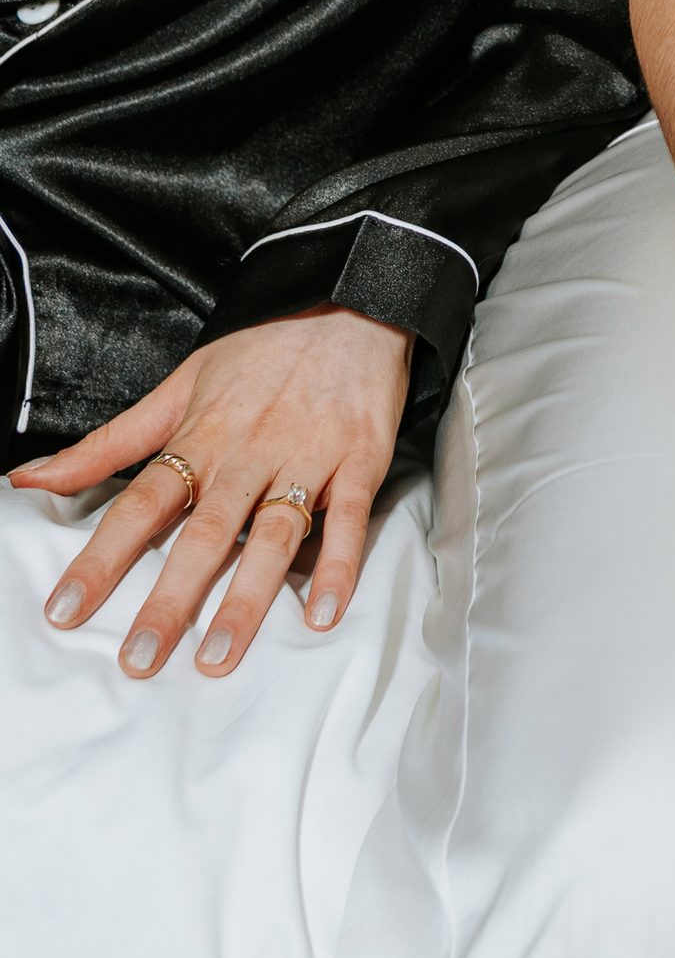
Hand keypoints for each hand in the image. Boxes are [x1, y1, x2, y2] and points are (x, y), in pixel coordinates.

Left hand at [13, 308, 413, 674]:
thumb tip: (31, 477)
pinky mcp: (359, 461)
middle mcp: (248, 453)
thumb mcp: (179, 385)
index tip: (67, 610)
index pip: (140, 504)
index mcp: (201, 437)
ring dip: (245, 599)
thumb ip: (109, 443)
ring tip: (218, 655)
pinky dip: (337, 567)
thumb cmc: (263, 348)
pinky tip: (321, 614)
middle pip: (202, 533)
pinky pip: (347, 521)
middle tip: (140, 658)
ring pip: (271, 536)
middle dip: (169, 599)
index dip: (101, 558)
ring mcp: (306, 458)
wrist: (351, 300)